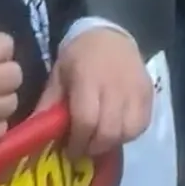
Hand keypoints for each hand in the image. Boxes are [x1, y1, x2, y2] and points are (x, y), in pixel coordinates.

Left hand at [37, 27, 152, 161]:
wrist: (111, 35)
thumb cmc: (80, 56)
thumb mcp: (59, 75)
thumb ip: (49, 104)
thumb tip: (35, 133)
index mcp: (88, 80)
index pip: (86, 120)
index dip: (78, 141)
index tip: (71, 150)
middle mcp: (115, 87)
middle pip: (109, 131)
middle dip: (95, 147)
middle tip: (85, 148)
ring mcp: (135, 91)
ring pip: (128, 132)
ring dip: (113, 142)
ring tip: (101, 139)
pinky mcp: (149, 95)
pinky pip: (142, 125)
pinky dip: (129, 134)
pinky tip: (117, 130)